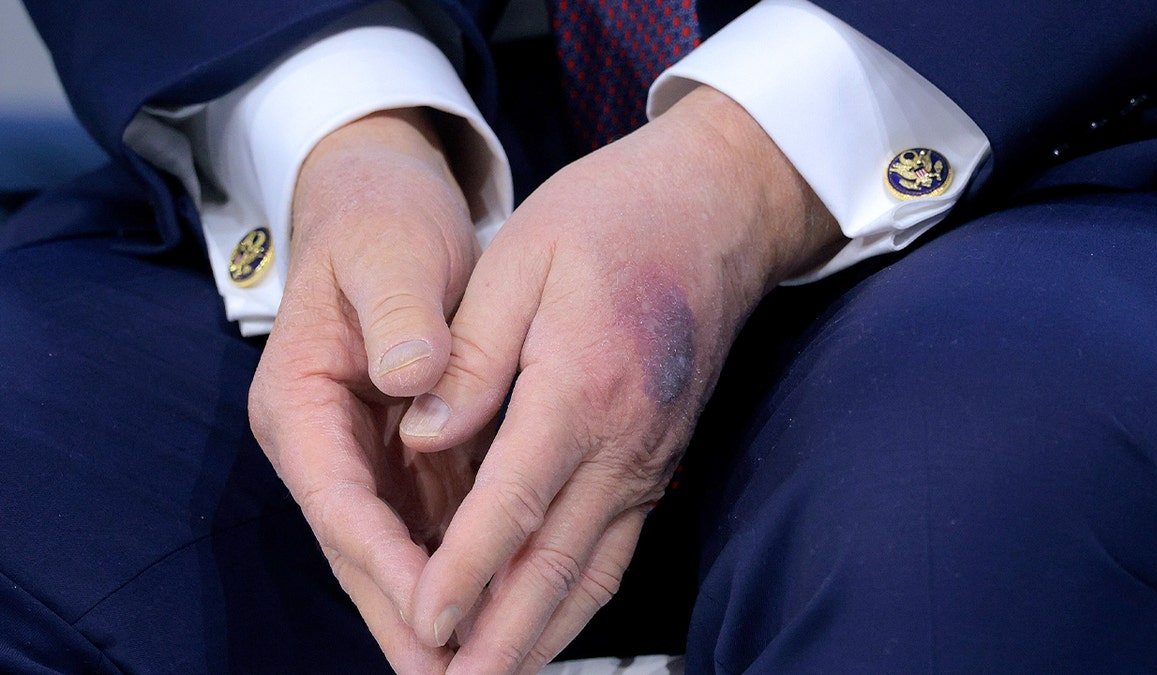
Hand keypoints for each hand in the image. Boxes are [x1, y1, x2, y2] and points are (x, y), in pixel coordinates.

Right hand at [247, 109, 484, 671]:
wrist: (385, 205)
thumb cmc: (379, 224)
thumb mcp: (387, 254)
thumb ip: (398, 314)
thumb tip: (416, 376)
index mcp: (300, 402)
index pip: (339, 501)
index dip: (384, 562)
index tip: (433, 611)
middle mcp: (326, 442)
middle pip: (361, 547)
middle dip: (407, 614)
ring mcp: (365, 454)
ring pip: (396, 549)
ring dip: (433, 608)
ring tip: (479, 663)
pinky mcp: (406, 452)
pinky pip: (429, 524)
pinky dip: (459, 566)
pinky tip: (498, 601)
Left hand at [399, 86, 840, 671]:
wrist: (718, 207)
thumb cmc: (613, 218)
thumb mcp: (524, 258)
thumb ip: (474, 355)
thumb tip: (423, 434)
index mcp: (581, 388)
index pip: (512, 505)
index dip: (463, 574)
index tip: (422, 624)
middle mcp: (625, 440)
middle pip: (557, 564)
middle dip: (504, 638)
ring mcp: (651, 455)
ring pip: (593, 570)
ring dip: (544, 634)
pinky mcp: (660, 456)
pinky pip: (618, 546)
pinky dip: (579, 597)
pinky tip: (551, 622)